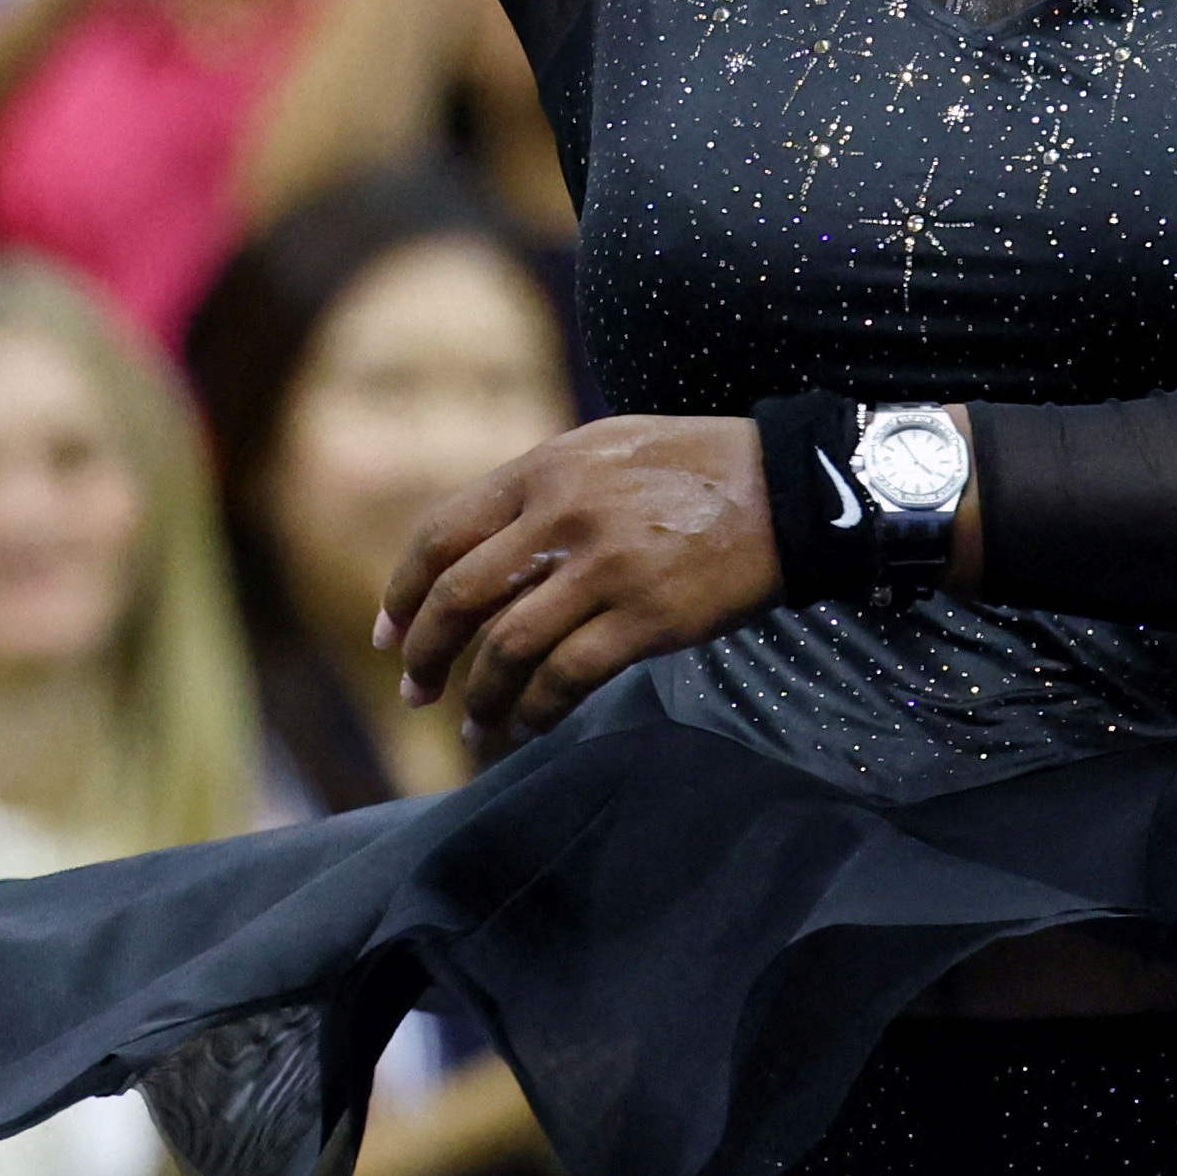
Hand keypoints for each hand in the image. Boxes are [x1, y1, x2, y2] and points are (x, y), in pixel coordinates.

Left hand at [377, 415, 779, 747]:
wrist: (787, 488)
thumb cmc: (694, 468)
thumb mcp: (605, 449)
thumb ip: (540, 489)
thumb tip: (475, 551)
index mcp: (546, 468)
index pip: (443, 534)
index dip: (405, 591)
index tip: (389, 633)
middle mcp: (565, 515)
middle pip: (461, 597)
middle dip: (425, 654)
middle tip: (415, 692)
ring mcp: (607, 568)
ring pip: (508, 648)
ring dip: (479, 698)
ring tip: (474, 727)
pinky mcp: (648, 618)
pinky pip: (567, 677)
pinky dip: (535, 710)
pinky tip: (528, 724)